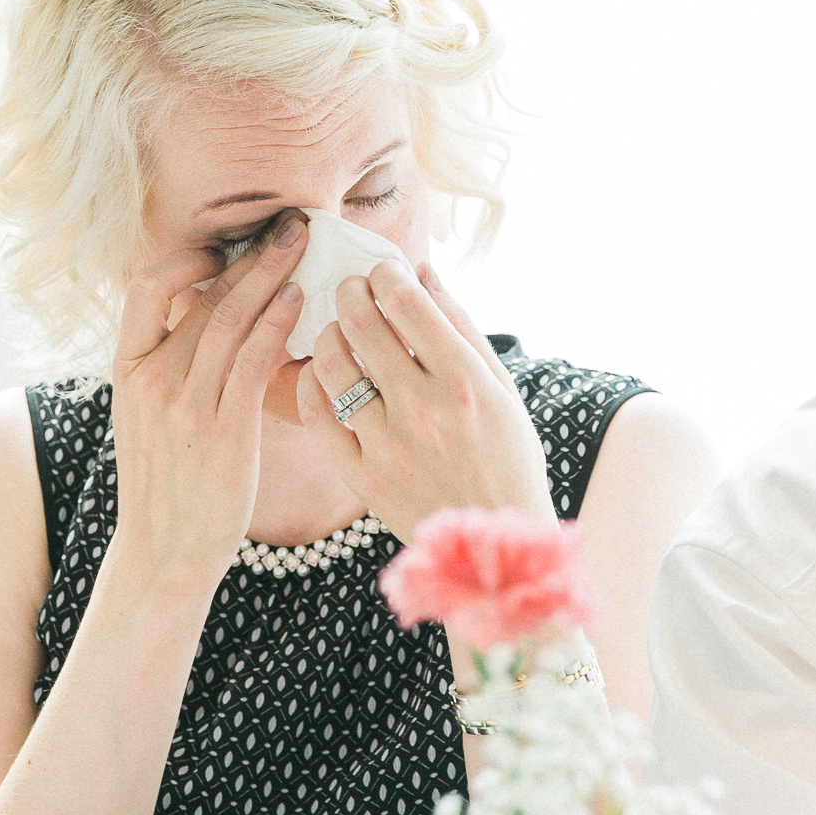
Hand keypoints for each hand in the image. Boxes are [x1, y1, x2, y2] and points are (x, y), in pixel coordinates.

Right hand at [102, 214, 306, 591]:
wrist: (162, 550)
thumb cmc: (164, 485)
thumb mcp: (145, 418)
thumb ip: (165, 370)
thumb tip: (201, 324)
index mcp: (126, 372)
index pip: (145, 288)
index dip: (186, 259)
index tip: (223, 250)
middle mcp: (151, 380)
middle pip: (203, 295)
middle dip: (251, 254)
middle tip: (291, 224)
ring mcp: (185, 403)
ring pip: (231, 316)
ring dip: (272, 274)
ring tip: (304, 246)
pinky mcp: (223, 428)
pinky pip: (253, 359)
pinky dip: (278, 322)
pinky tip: (300, 302)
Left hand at [297, 259, 553, 541]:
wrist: (493, 543)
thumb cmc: (505, 457)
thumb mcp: (502, 390)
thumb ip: (461, 328)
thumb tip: (422, 271)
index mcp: (466, 383)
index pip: (410, 305)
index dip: (386, 274)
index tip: (381, 270)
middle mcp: (424, 410)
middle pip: (363, 326)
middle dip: (349, 292)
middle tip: (348, 288)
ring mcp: (388, 444)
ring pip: (333, 365)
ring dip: (327, 334)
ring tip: (336, 329)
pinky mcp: (360, 474)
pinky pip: (317, 416)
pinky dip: (310, 383)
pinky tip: (318, 371)